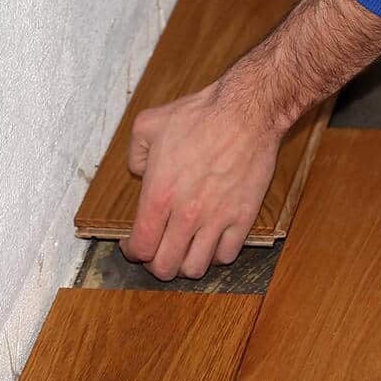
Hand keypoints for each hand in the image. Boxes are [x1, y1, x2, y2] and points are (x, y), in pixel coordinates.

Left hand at [120, 83, 281, 279]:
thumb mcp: (149, 124)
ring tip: (186, 251)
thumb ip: (135, 154)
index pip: (140, 247)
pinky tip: (213, 241)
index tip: (135, 246)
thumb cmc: (200, 115)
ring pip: (195, 268)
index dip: (133, 252)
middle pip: (165, 267)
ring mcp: (216, 218)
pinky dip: (217, 254)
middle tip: (160, 251)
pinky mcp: (243, 217)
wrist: (246, 112)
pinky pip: (227, 255)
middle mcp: (185, 214)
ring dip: (187, 264)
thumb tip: (138, 172)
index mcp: (158, 195)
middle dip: (157, 264)